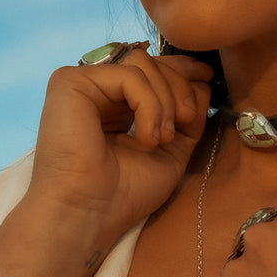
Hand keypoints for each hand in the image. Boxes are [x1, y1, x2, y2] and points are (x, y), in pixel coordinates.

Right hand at [19, 45, 212, 270]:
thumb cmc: (125, 192)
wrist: (89, 214)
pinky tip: (147, 138)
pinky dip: (149, 105)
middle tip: (187, 121)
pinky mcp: (69, 83)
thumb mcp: (172, 149)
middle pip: (150, 61)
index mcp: (115, 104)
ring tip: (163, 138)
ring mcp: (81, 84)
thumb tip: (202, 82)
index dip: (181, 68)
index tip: (206, 78)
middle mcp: (96, 90)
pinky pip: (129, 76)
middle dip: (180, 86)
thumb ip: (188, 116)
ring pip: (141, 63)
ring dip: (166, 99)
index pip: (152, 69)